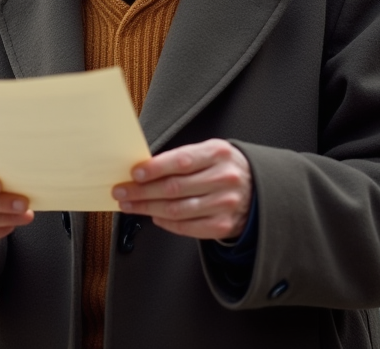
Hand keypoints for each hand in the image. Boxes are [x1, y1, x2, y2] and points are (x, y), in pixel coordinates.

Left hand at [112, 139, 252, 240]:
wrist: (258, 189)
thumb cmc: (224, 167)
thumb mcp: (209, 152)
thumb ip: (182, 158)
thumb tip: (144, 169)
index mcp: (218, 154)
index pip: (181, 161)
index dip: (154, 168)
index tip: (134, 174)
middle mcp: (224, 179)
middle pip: (174, 188)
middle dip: (142, 191)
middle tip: (122, 191)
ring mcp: (225, 204)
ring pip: (177, 209)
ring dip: (147, 208)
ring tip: (130, 205)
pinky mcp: (223, 225)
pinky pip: (187, 227)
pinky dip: (166, 223)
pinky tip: (154, 216)